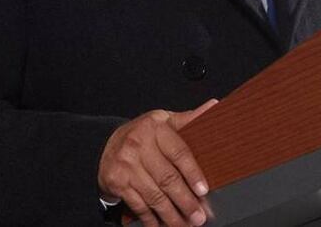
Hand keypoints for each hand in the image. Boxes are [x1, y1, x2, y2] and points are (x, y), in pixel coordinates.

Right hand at [98, 99, 217, 226]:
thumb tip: (214, 106)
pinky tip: (162, 225)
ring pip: (154, 195)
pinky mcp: (117, 182)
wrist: (106, 144)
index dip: (193, 173)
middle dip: (186, 201)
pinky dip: (152, 219)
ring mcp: (126, 165)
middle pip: (167, 178)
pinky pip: (139, 205)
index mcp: (155, 127)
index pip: (178, 152)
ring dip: (172, 215)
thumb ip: (188, 119)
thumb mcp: (164, 121)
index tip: (204, 190)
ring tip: (185, 225)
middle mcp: (138, 144)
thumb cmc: (143, 134)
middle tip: (199, 216)